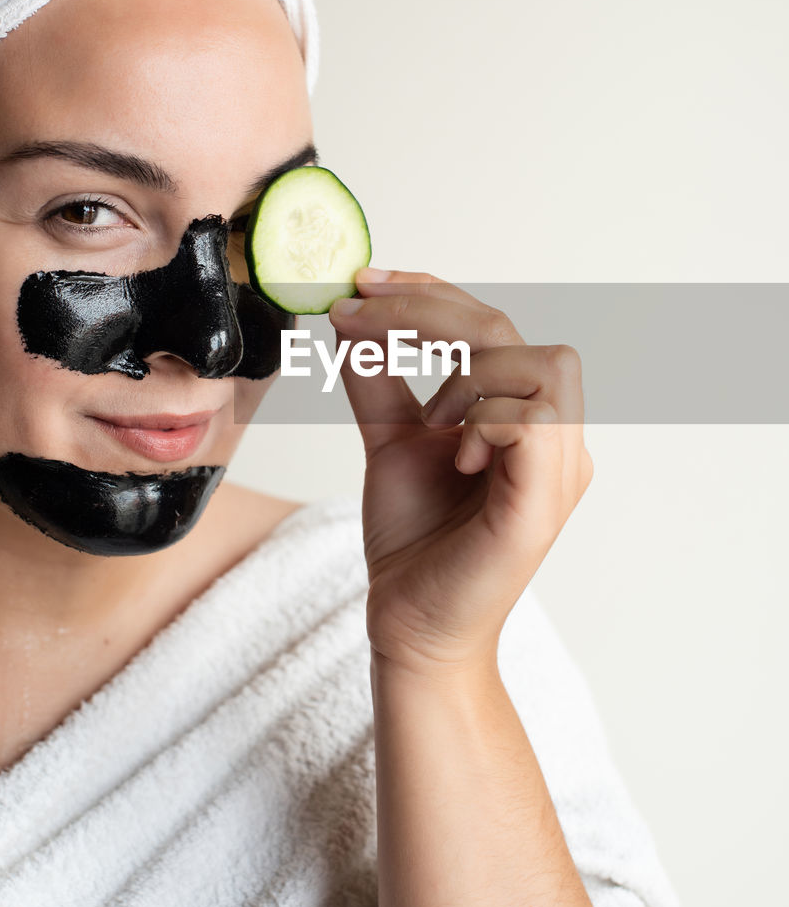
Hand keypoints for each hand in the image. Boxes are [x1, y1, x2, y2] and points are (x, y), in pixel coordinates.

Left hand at [328, 268, 592, 676]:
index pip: (492, 324)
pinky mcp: (544, 500)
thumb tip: (349, 318)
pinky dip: (484, 421)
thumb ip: (379, 382)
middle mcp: (553, 436)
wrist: (410, 623)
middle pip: (512, 329)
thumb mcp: (390, 443)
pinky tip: (454, 456)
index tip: (365, 283)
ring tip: (430, 423)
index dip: (432, 291)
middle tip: (358, 316)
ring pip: (543, 364)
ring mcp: (559, 468)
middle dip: (429, 311)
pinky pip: (535, 419)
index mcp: (521, 416)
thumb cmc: (415, 541)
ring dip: (468, 377)